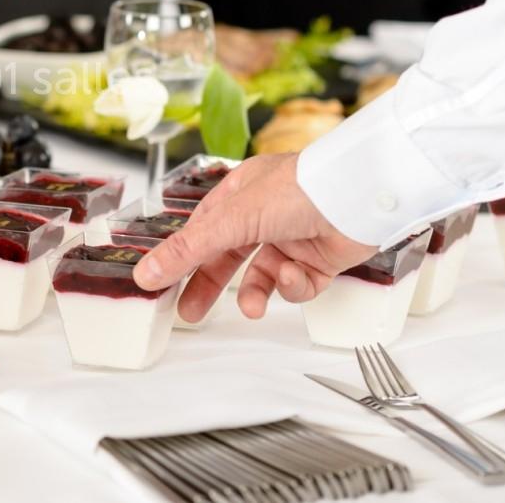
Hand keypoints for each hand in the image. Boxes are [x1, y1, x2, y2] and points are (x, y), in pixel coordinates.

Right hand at [133, 153, 376, 320]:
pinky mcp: (319, 259)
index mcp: (241, 193)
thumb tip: (145, 273)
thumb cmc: (297, 189)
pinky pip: (296, 284)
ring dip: (255, 293)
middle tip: (190, 314)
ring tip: (251, 308)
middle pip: (227, 257)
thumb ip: (188, 250)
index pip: (203, 229)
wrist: (359, 198)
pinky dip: (293, 286)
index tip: (162, 282)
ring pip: (262, 276)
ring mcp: (293, 237)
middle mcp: (265, 214)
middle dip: (210, 286)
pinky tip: (294, 275)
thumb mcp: (231, 220)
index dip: (183, 257)